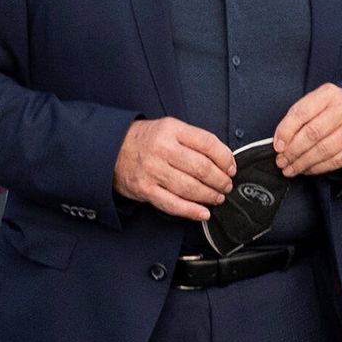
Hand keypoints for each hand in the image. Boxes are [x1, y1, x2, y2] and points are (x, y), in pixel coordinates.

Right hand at [113, 116, 237, 220]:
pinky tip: (203, 213)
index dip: (225, 158)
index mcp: (172, 129)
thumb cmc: (144, 140)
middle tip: (226, 185)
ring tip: (217, 197)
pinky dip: (191, 211)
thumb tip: (223, 160)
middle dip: (220, 180)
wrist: (109, 149)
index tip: (231, 168)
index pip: (208, 143)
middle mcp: (162, 149)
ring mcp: (152, 170)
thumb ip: (193, 140)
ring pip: (190, 188)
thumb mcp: (168, 128)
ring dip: (209, 196)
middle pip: (202, 168)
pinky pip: (173, 204)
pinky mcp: (145, 189)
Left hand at [272, 83, 341, 177]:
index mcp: (329, 93)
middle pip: (313, 134)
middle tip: (281, 161)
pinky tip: (306, 169)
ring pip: (324, 150)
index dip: (286, 131)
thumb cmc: (330, 109)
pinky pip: (336, 161)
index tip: (277, 146)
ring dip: (303, 163)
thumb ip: (297, 119)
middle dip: (293, 151)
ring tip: (290, 168)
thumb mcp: (314, 104)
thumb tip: (280, 143)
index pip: (302, 112)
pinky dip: (318, 168)